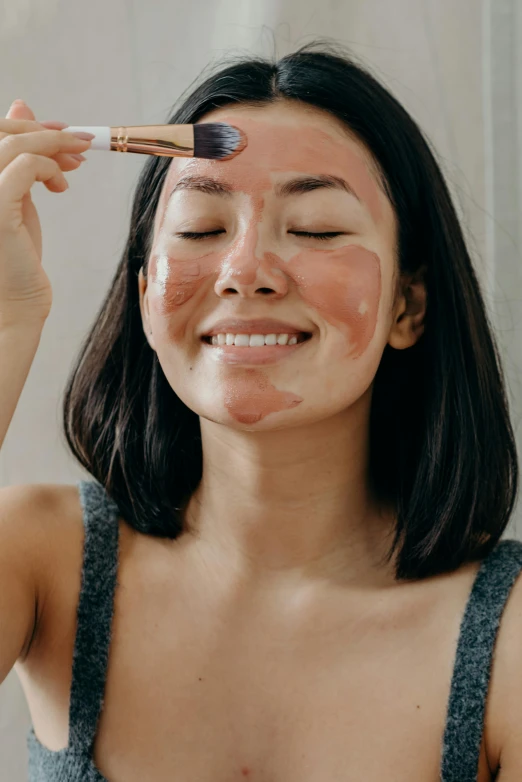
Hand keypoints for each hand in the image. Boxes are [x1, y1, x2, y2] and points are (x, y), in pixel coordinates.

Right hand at [0, 99, 91, 328]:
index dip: (27, 124)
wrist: (14, 305)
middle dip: (43, 131)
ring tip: (77, 163)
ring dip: (53, 146)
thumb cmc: (14, 257)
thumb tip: (22, 108)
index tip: (63, 133)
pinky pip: (23, 168)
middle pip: (0, 132)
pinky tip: (60, 186)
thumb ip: (16, 159)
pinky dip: (49, 168)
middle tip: (79, 143)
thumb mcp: (17, 197)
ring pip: (13, 146)